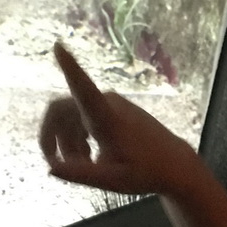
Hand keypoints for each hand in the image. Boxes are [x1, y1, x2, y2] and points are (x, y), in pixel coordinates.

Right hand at [40, 42, 200, 195]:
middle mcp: (107, 103)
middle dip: (56, 138)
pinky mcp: (114, 109)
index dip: (68, 67)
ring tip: (82, 166)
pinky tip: (89, 157)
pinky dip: (80, 137)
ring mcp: (111, 104)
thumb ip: (79, 174)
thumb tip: (51, 168)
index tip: (58, 46)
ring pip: (73, 117)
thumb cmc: (145, 173)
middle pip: (63, 111)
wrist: (174, 165)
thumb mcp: (110, 180)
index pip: (83, 87)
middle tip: (62, 166)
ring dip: (69, 142)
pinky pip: (84, 117)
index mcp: (106, 117)